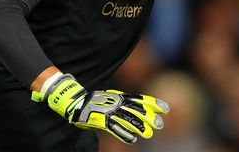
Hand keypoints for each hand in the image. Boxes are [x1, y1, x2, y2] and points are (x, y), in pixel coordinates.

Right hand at [32, 73, 168, 143]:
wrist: (74, 102)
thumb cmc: (93, 102)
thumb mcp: (110, 100)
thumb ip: (122, 104)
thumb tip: (137, 109)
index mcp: (119, 97)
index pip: (139, 99)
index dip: (153, 104)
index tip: (165, 109)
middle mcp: (115, 104)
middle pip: (136, 110)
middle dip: (149, 117)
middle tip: (160, 124)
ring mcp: (108, 112)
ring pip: (127, 119)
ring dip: (139, 127)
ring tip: (149, 134)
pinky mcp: (100, 121)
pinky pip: (114, 128)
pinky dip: (124, 134)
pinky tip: (132, 140)